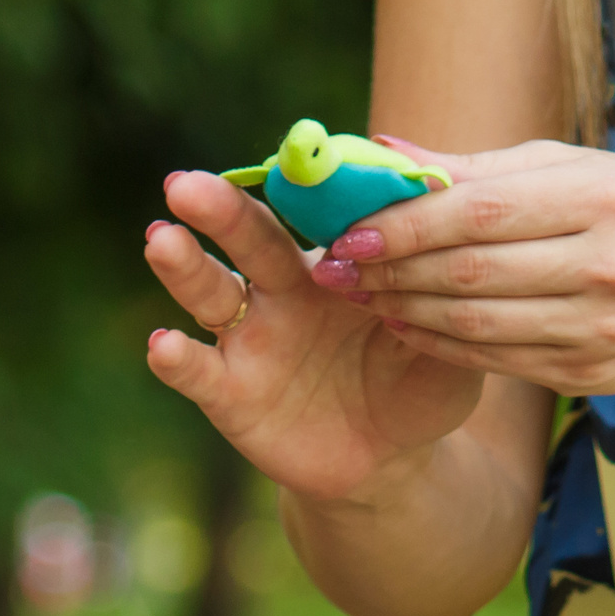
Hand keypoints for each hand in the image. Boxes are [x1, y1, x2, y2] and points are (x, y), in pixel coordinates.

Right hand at [143, 170, 486, 501]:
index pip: (315, 214)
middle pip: (250, 240)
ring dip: (184, 267)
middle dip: (219, 209)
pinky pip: (199, 373)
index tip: (295, 156)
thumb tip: (454, 228)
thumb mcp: (445, 339)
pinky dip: (177, 360)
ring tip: (161, 240)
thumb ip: (442, 290)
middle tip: (187, 184)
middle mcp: (281, 292)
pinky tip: (163, 345)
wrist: (388, 460)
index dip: (306, 188)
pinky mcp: (229, 394)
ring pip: (211, 294)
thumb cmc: (419, 385)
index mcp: (335, 264)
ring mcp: (250, 341)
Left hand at [324, 139, 614, 396]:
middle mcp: (609, 265)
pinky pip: (489, 360)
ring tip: (358, 290)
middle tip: (336, 264)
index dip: (406, 224)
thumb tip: (381, 149)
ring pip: (474, 322)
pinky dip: (433, 341)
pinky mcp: (584, 374)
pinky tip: (399, 321)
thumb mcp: (569, 169)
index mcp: (605, 198)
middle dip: (391, 268)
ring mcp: (599, 327)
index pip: (481, 212)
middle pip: (471, 271)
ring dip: (402, 307)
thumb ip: (475, 167)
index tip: (349, 227)